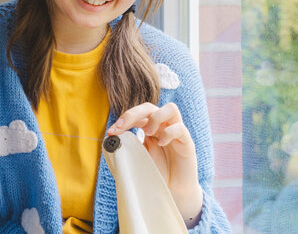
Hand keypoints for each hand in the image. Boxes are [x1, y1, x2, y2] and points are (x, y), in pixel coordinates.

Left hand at [106, 102, 202, 223]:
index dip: (122, 119)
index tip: (111, 132)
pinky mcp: (187, 142)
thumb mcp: (138, 158)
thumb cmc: (156, 172)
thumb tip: (110, 141)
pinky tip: (161, 144)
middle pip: (150, 106)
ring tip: (148, 133)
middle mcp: (163, 126)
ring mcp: (176, 132)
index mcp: (149, 127)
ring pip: (171, 108)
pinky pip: (180, 128)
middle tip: (121, 127)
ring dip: (155, 118)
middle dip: (132, 114)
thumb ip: (127, 148)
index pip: (136, 114)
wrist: (174, 191)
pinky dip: (169, 133)